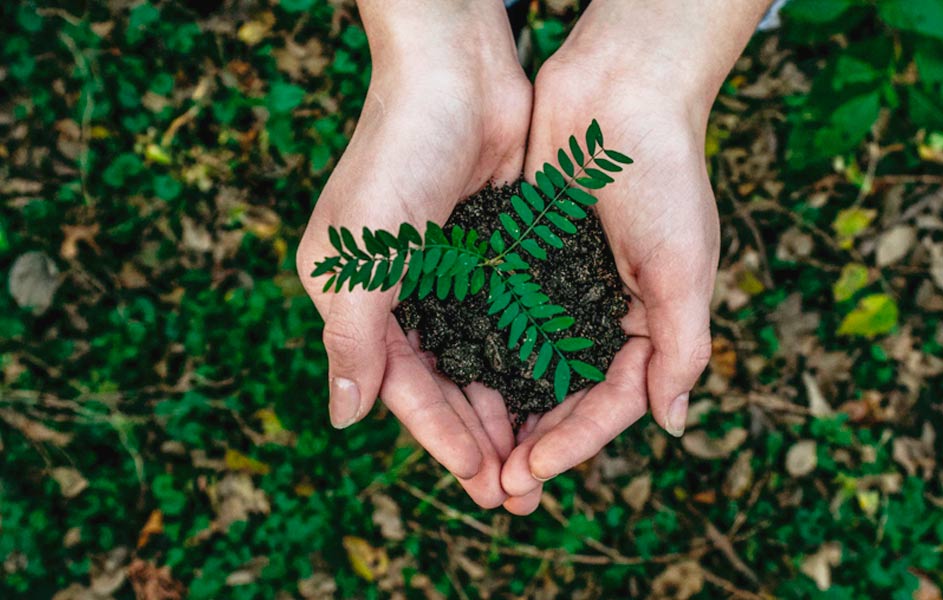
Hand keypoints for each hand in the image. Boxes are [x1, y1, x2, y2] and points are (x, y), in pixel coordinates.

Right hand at [297, 1, 529, 507]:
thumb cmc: (397, 155)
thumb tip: (344, 419)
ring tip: (541, 458)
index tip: (481, 478)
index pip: (403, 386)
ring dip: (509, 409)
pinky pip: (513, 322)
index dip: (440, 436)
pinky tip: (558, 393)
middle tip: (518, 491)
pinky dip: (530, 360)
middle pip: (445, 384)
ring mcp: (451, 276)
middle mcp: (403, 294)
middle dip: (480, 437)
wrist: (457, 73)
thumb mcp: (360, 253)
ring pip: (483, 361)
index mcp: (359, 299)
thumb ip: (352, 338)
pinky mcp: (494, 255)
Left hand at [499, 0, 770, 512]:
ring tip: (471, 454)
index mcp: (648, 324)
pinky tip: (452, 382)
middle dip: (535, 443)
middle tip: (497, 487)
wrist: (620, 91)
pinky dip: (480, 352)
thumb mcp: (684, 266)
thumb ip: (681, 347)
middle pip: (565, 397)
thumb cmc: (664, 176)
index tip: (532, 470)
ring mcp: (560, 290)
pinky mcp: (523, 260)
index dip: (575, 442)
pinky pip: (499, 318)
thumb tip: (672, 424)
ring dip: (503, 412)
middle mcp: (602, 315)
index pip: (611, 403)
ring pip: (527, 367)